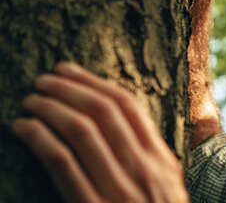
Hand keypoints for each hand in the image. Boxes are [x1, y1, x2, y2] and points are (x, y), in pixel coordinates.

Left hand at [11, 62, 187, 202]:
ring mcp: (119, 191)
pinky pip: (63, 164)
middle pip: (104, 111)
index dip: (94, 82)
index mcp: (161, 162)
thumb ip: (150, 162)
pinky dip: (40, 138)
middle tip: (43, 79)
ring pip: (82, 131)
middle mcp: (143, 170)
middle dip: (70, 88)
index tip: (69, 70)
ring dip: (51, 107)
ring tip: (30, 101)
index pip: (129, 107)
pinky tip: (24, 129)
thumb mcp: (166, 193)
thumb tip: (121, 128)